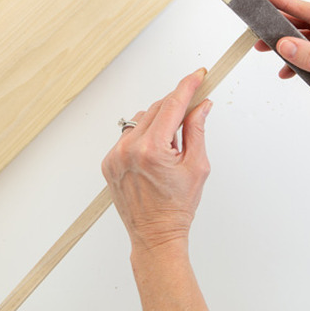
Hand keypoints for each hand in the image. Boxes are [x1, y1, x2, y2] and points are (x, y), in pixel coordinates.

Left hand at [101, 69, 212, 252]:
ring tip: (171, 146)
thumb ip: (197, 130)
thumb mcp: (197, 166)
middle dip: (176, 106)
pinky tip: (155, 154)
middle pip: (156, 108)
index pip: (172, 105)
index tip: (198, 75)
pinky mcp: (108, 162)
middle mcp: (129, 149)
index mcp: (152, 150)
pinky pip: (128, 135)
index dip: (187, 86)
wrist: (155, 235)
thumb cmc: (176, 207)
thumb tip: (201, 106)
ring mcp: (115, 155)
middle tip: (193, 110)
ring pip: (141, 120)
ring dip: (158, 122)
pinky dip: (143, 136)